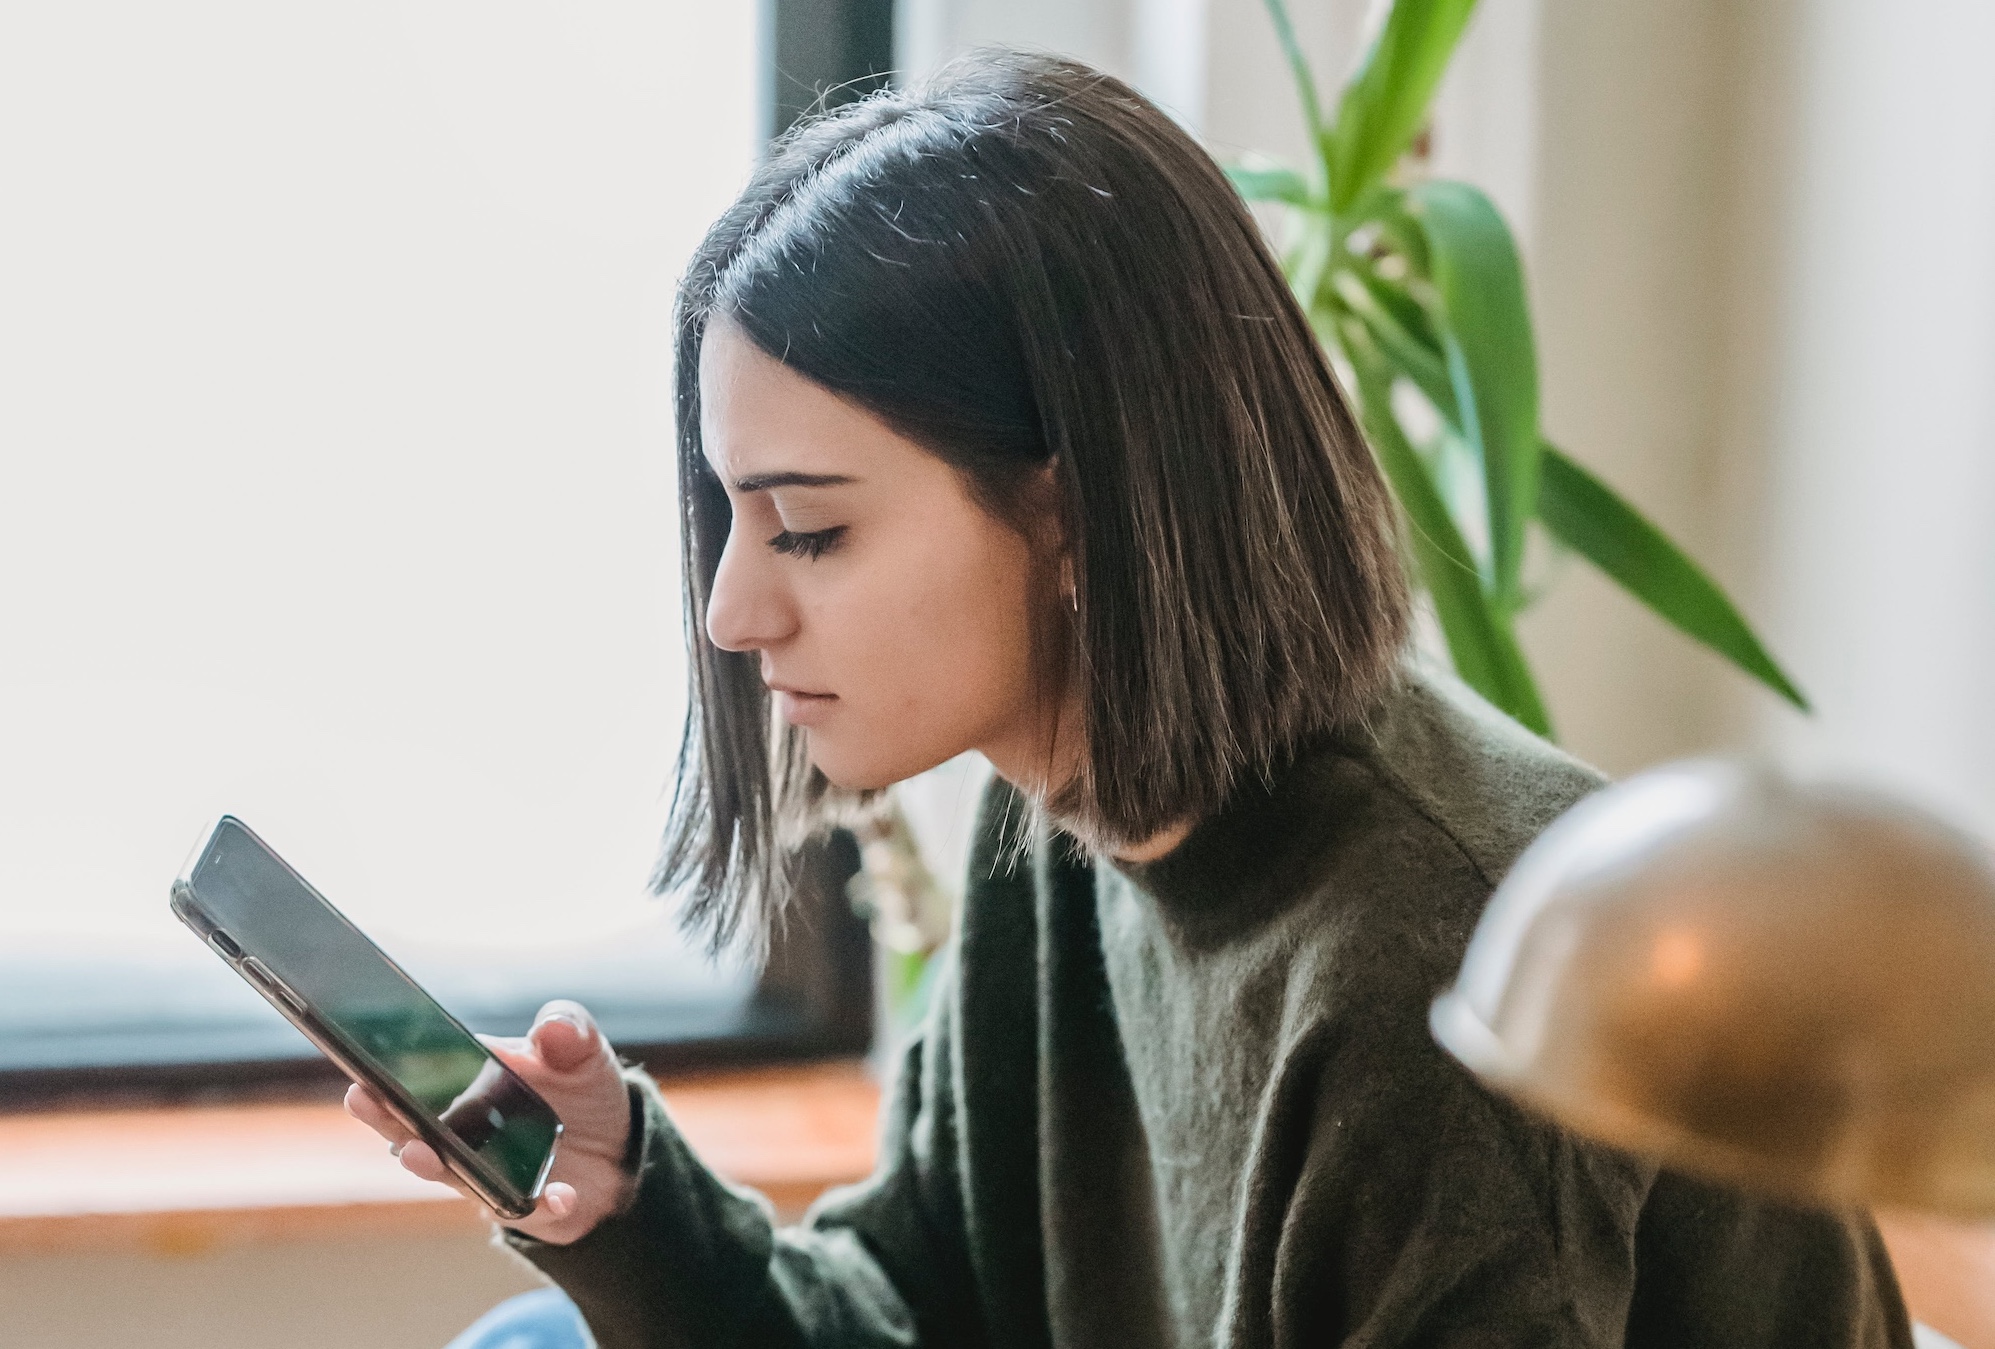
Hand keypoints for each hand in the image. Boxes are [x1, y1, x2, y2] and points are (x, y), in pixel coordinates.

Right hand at [344, 999, 636, 1245]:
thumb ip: (568, 1030)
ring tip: (419, 1153)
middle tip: (363, 1100)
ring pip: (451, 1174)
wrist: (619, 1145)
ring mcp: (488, 1174)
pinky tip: (559, 1196)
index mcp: (471, 1085)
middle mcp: (466, 1134)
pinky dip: (541, 1205)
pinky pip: (527, 1210)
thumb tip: (551, 1028)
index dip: (389, 1073)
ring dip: (432, 1165)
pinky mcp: (525, 1207)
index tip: (365, 1065)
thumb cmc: (582, 1089)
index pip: (420, 1079)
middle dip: (387, 1116)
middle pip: (415, 1128)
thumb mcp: (582, 1049)